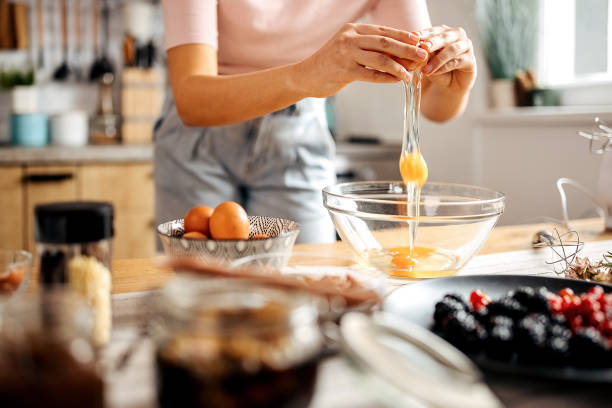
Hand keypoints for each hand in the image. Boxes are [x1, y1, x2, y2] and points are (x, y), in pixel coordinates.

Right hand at [296, 23, 428, 97]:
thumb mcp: (348, 49)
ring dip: (398, 66)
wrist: (305, 76)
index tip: (418, 41)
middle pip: (384, 42)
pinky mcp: (343, 71)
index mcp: (353, 30)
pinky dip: (386, 78)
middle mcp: (349, 38)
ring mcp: (345, 54)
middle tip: (422, 55)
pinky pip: (371, 74)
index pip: (383, 31)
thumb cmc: (330, 64)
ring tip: (410, 73)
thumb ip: (369, 48)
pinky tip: (396, 80)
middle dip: (406, 49)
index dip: (402, 36)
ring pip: (379, 58)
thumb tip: (397, 52)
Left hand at [417, 25, 476, 92]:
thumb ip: (423, 53)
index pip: (433, 30)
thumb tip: (416, 48)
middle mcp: (457, 35)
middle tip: (422, 47)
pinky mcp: (470, 60)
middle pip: (444, 37)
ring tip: (425, 69)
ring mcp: (466, 46)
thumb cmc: (435, 69)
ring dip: (437, 59)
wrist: (448, 85)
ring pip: (452, 49)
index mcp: (444, 31)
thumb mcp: (426, 60)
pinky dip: (443, 67)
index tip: (412, 37)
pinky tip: (433, 73)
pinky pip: (456, 62)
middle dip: (432, 42)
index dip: (423, 34)